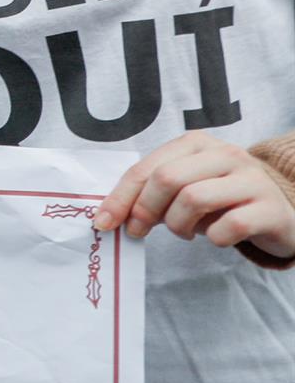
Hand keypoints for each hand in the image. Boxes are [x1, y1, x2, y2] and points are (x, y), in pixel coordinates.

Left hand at [94, 131, 294, 259]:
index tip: (104, 222)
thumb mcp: (186, 187)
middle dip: (145, 210)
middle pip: (167, 179)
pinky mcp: (269, 207)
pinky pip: (229, 225)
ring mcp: (250, 179)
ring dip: (178, 225)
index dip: (121, 197)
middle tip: (140, 231)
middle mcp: (225, 154)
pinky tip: (216, 237)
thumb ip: (153, 193)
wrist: (282, 209)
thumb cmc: (223, 199)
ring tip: (183, 232)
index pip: (148, 168)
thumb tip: (112, 214)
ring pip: (193, 199)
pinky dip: (213, 238)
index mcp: (197, 144)